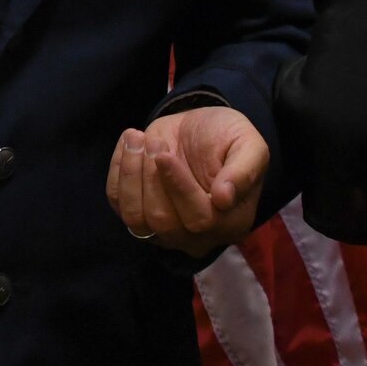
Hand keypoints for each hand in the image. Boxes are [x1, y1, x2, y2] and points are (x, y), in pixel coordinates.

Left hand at [106, 107, 267, 254]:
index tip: (164, 154)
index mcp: (230, 223)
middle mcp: (197, 236)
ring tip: (138, 139)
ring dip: (131, 175)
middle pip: (163, 222)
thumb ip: (243, 171)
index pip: (199, 219)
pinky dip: (118, 172)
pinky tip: (129, 144)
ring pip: (136, 219)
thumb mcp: (249, 145)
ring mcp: (164, 229)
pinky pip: (118, 203)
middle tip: (154, 141)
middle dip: (152, 178)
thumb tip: (225, 199)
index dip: (178, 187)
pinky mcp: (139, 212)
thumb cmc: (228, 138)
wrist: (202, 129)